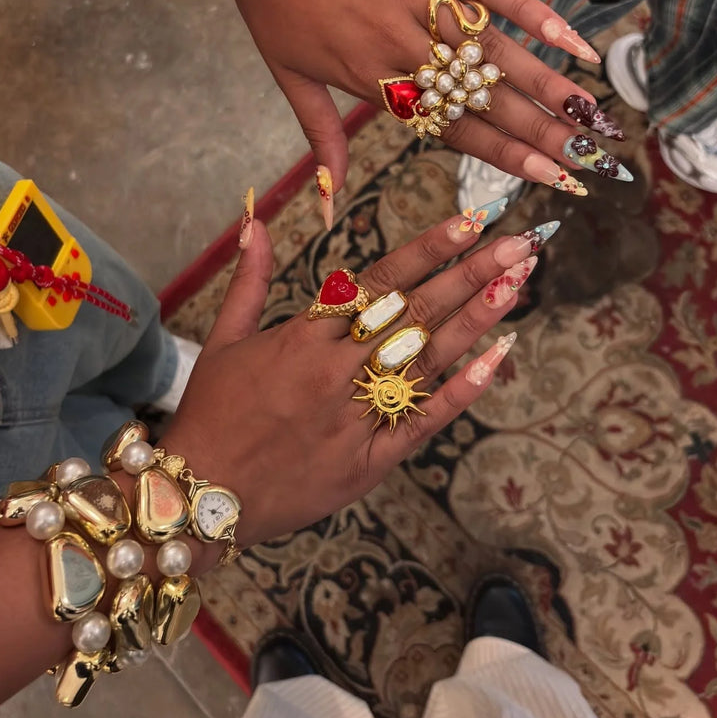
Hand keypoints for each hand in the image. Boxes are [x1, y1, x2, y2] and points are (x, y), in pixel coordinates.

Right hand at [160, 212, 537, 562]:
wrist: (196, 497)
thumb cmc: (210, 414)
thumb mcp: (222, 340)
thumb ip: (248, 280)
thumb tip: (254, 223)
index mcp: (304, 335)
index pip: (381, 281)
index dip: (429, 249)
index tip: (470, 220)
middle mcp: (337, 370)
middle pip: (415, 313)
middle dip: (470, 274)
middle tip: (520, 243)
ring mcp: (357, 416)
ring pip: (428, 359)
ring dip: (476, 319)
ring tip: (517, 283)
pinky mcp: (369, 460)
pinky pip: (424, 422)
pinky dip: (461, 391)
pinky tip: (497, 358)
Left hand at [236, 0, 604, 193]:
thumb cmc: (271, 0)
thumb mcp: (287, 75)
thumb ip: (320, 137)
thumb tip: (328, 202)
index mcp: (373, 81)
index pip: (451, 128)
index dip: (503, 155)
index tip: (548, 179)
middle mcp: (404, 47)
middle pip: (483, 98)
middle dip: (542, 133)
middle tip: (591, 162)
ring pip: (494, 50)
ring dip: (547, 84)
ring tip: (593, 116)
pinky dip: (531, 11)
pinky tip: (573, 40)